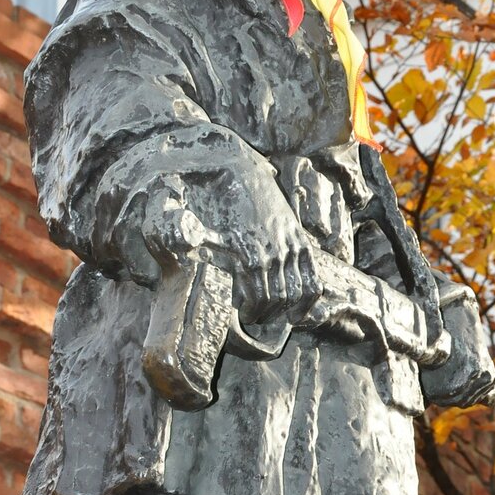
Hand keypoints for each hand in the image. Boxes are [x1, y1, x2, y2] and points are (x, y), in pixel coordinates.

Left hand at [140, 178, 320, 323]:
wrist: (244, 177)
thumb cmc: (218, 206)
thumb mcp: (200, 224)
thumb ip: (190, 237)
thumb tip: (181, 247)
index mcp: (250, 254)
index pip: (259, 298)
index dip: (252, 312)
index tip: (244, 316)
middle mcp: (273, 252)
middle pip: (277, 299)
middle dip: (266, 313)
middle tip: (255, 317)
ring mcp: (291, 247)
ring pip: (296, 292)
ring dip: (285, 309)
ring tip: (273, 314)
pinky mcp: (301, 243)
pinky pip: (313, 280)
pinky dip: (308, 301)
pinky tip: (297, 313)